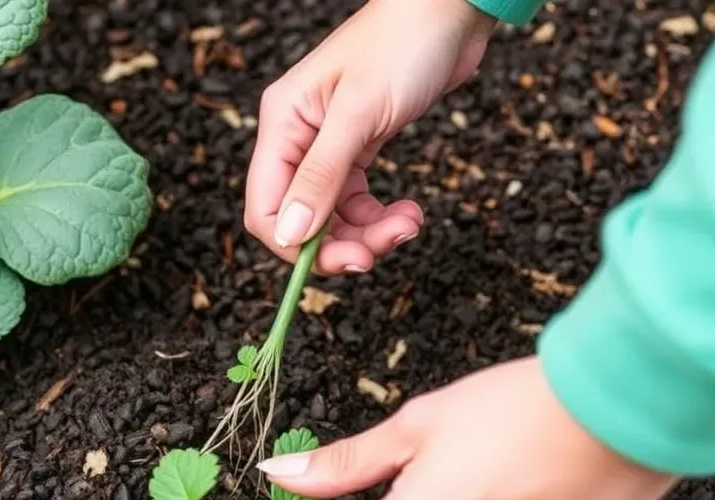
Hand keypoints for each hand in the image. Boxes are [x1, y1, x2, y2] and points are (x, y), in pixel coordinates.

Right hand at [246, 0, 495, 273]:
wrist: (449, 12)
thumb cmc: (403, 43)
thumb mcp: (359, 112)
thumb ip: (322, 175)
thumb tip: (290, 234)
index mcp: (282, 125)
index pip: (265, 208)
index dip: (294, 245)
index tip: (337, 260)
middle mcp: (297, 139)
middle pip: (300, 220)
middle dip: (339, 243)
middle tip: (379, 252)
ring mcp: (327, 147)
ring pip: (332, 217)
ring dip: (369, 234)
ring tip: (409, 223)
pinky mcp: (358, 150)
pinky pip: (356, 203)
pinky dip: (381, 217)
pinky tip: (408, 211)